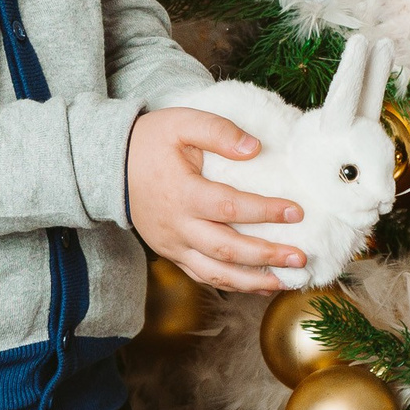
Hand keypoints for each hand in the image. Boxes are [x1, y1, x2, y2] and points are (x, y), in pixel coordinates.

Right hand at [124, 108, 305, 292]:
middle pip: (226, 249)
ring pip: (215, 272)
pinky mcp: (171, 253)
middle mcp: (178, 225)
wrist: (110, 167)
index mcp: (182, 193)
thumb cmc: (151, 141)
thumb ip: (218, 131)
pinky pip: (202, 276)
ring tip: (286, 282)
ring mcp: (173, 244)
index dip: (265, 212)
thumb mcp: (182, 122)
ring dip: (252, 281)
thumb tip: (254, 148)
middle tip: (300, 257)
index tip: (296, 211)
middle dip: (266, 256)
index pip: (230, 208)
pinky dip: (232, 285)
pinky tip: (258, 286)